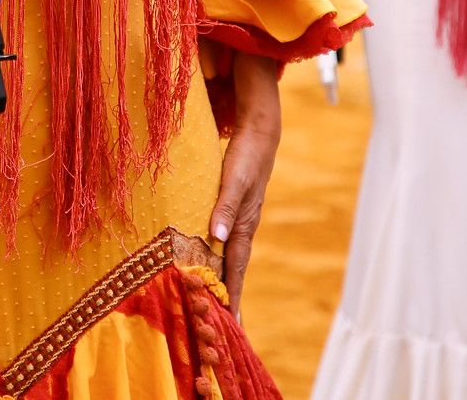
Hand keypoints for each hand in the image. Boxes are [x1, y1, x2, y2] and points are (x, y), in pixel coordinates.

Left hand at [210, 55, 281, 317]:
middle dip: (228, 301)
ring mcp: (236, 222)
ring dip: (221, 284)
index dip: (233, 298)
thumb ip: (224, 206)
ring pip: (227, 261)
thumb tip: (216, 237)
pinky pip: (221, 245)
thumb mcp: (234, 179)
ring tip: (214, 310)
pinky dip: (216, 263)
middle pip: (233, 273)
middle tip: (222, 333)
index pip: (236, 271)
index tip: (232, 327)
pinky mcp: (229, 212)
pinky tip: (207, 269)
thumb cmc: (246, 155)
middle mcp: (240, 229)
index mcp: (242, 226)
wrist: (259, 133)